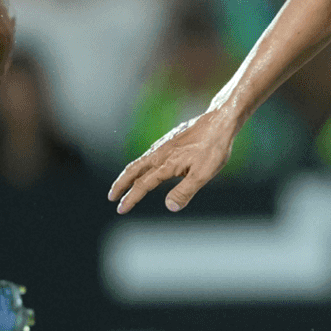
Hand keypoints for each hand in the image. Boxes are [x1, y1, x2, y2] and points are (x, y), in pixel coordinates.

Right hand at [108, 109, 238, 213]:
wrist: (219, 121)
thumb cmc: (214, 148)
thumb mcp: (203, 174)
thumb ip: (185, 191)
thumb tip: (169, 207)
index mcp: (165, 165)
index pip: (142, 185)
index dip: (131, 198)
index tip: (121, 209)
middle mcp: (159, 154)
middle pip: (132, 171)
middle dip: (120, 185)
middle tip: (111, 197)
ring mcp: (163, 145)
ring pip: (139, 162)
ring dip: (128, 174)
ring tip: (123, 184)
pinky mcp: (169, 140)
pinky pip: (148, 155)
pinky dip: (140, 164)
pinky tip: (145, 167)